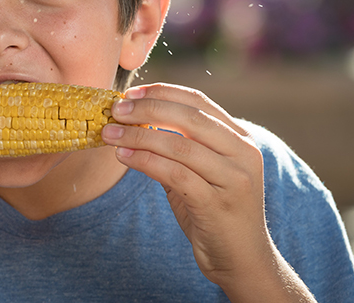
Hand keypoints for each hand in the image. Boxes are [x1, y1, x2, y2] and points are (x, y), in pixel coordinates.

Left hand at [101, 83, 312, 300]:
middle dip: (147, 109)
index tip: (130, 92)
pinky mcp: (218, 204)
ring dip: (138, 136)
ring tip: (109, 133)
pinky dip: (145, 161)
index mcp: (240, 139)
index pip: (198, 101)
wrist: (241, 260)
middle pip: (189, 118)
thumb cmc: (213, 211)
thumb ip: (177, 145)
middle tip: (116, 109)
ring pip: (179, 146)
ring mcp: (234, 179)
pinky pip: (175, 174)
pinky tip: (123, 156)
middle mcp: (243, 153)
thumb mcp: (199, 171)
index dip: (162, 92)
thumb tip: (132, 120)